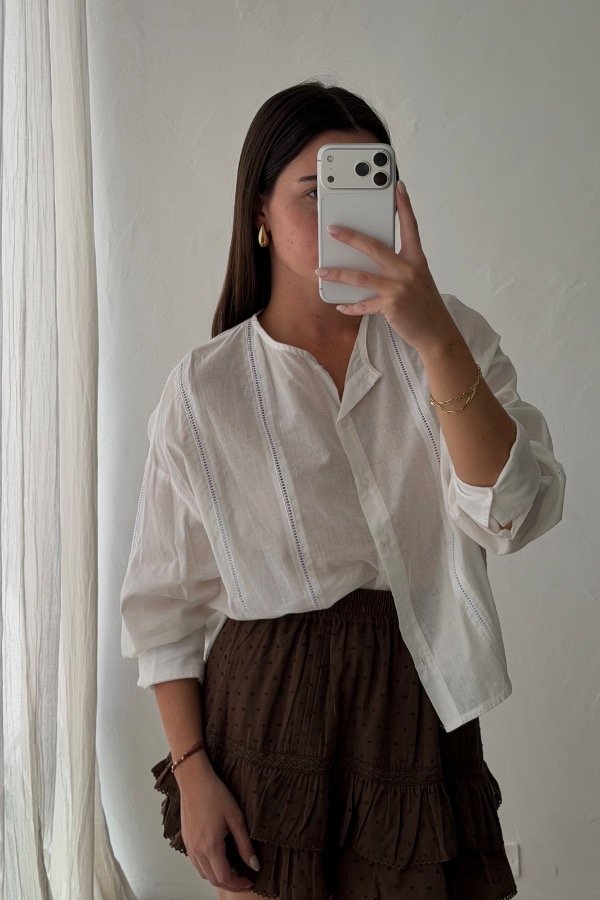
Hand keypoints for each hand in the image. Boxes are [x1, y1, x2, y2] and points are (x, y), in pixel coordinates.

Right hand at [177, 762, 259, 890]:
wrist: (194, 780)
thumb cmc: (214, 794)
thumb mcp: (236, 818)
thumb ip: (245, 844)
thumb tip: (254, 864)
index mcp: (210, 846)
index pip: (224, 877)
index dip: (238, 883)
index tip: (249, 880)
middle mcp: (197, 850)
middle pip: (213, 879)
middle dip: (229, 883)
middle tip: (243, 877)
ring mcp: (189, 846)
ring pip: (203, 873)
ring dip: (218, 876)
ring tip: (233, 868)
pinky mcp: (186, 841)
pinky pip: (196, 863)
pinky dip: (208, 867)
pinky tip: (218, 857)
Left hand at [315, 183, 458, 355]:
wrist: (436, 331)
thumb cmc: (424, 304)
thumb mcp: (417, 278)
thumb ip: (399, 266)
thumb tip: (370, 260)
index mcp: (416, 259)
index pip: (410, 226)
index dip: (405, 205)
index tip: (398, 186)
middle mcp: (408, 269)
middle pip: (374, 247)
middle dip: (350, 237)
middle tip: (333, 229)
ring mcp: (399, 287)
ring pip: (361, 276)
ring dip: (337, 273)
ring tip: (321, 270)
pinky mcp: (391, 305)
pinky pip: (364, 304)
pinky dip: (350, 306)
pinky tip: (340, 305)